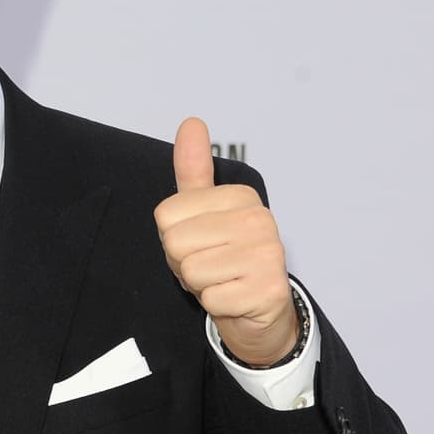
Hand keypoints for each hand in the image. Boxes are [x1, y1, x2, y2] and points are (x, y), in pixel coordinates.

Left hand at [154, 117, 298, 366]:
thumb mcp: (204, 213)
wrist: (260, 311)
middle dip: (183, 263)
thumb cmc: (226, 260)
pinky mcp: (266, 290)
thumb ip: (193, 172)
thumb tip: (191, 122)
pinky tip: (233, 298)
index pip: (166, 215)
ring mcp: (267, 255)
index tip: (200, 244)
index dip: (173, 238)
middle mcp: (259, 219)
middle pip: (174, 242)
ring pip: (191, 271)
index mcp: (240, 196)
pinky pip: (210, 298)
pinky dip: (215, 305)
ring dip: (199, 285)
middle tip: (210, 266)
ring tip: (221, 280)